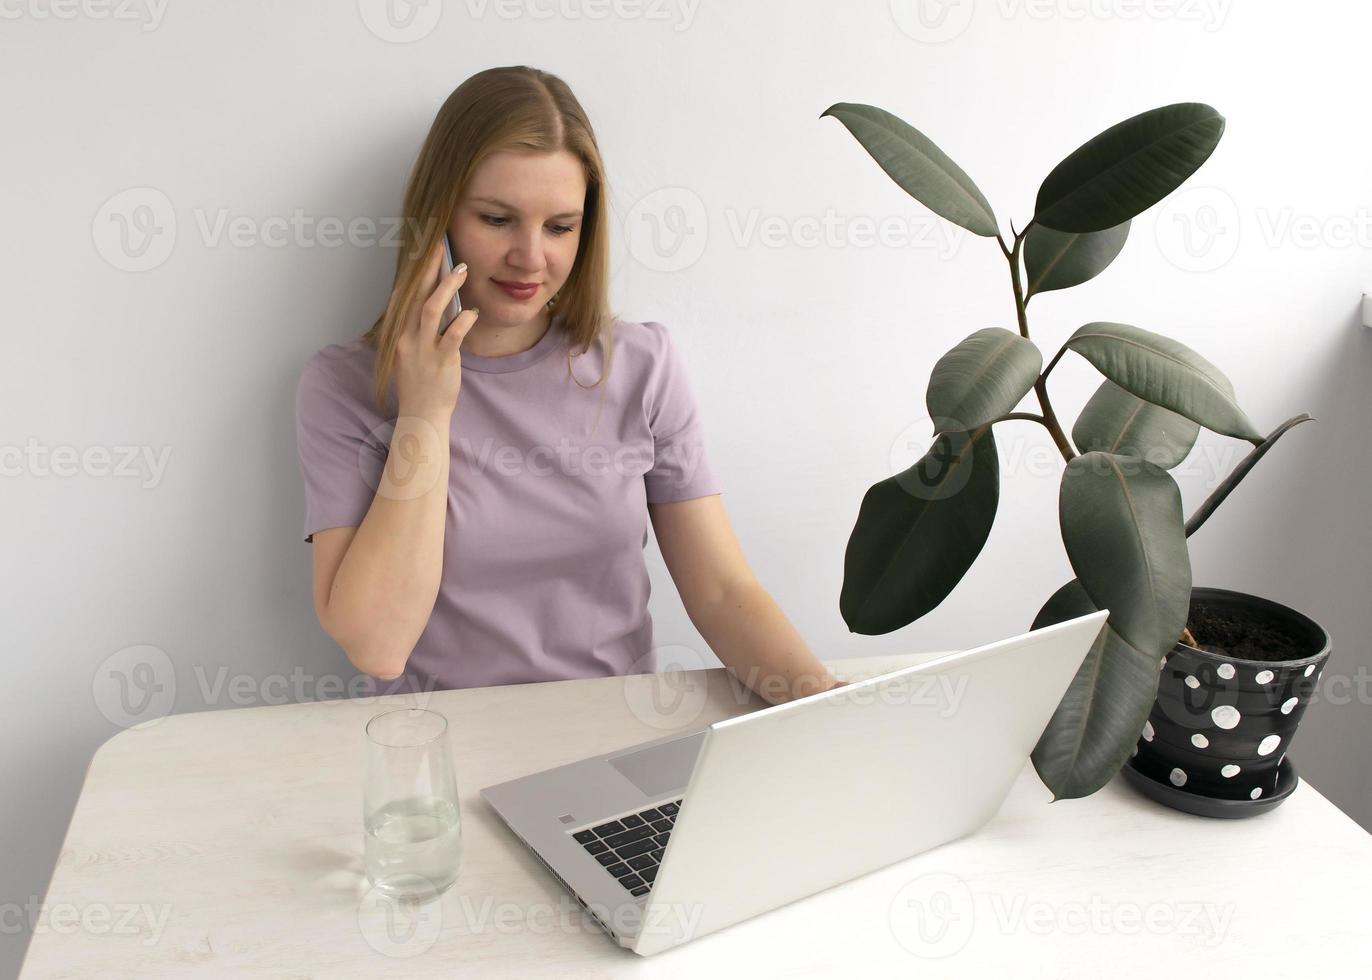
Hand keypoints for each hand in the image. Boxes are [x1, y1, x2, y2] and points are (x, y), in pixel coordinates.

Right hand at [392, 239, 480, 418]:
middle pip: (415, 295)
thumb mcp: (410, 352)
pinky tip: (472, 312)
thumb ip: (419, 329)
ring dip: (447, 287)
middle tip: (440, 247)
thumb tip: (436, 302)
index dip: (412, 273)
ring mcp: (422, 349)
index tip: (422, 254)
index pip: (402, 296)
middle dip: (428, 269)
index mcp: (398, 334)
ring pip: (431, 309)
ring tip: (461, 270)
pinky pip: (452, 335)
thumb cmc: (420, 382)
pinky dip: (463, 320)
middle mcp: (406, 338)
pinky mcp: (441, 361)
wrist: (422, 414)